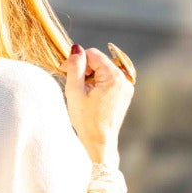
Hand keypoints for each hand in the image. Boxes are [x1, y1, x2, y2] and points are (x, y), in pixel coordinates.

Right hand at [58, 44, 133, 167]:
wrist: (100, 143)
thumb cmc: (86, 121)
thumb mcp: (75, 93)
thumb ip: (75, 68)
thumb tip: (75, 49)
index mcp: (113, 77)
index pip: (93, 54)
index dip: (77, 60)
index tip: (65, 71)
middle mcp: (124, 79)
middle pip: (100, 61)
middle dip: (85, 69)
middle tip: (73, 85)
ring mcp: (126, 86)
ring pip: (104, 70)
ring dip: (91, 77)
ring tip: (83, 94)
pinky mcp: (125, 93)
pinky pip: (109, 79)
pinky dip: (98, 83)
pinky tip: (91, 97)